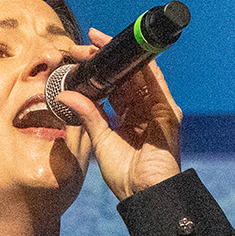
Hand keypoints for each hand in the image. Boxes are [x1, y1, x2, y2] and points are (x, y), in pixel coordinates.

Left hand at [50, 28, 182, 201]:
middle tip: (85, 43)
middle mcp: (144, 110)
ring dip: (121, 57)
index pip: (113, 85)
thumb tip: (66, 94)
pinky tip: (129, 52)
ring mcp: (157, 110)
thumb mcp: (100, 140)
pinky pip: (156, 84)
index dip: (97, 70)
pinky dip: (144, 66)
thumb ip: (87, 115)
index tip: (79, 54)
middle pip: (125, 76)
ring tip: (101, 41)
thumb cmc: (125, 176)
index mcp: (128, 117)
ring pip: (139, 75)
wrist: (144, 195)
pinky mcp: (168, 113)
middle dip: (106, 58)